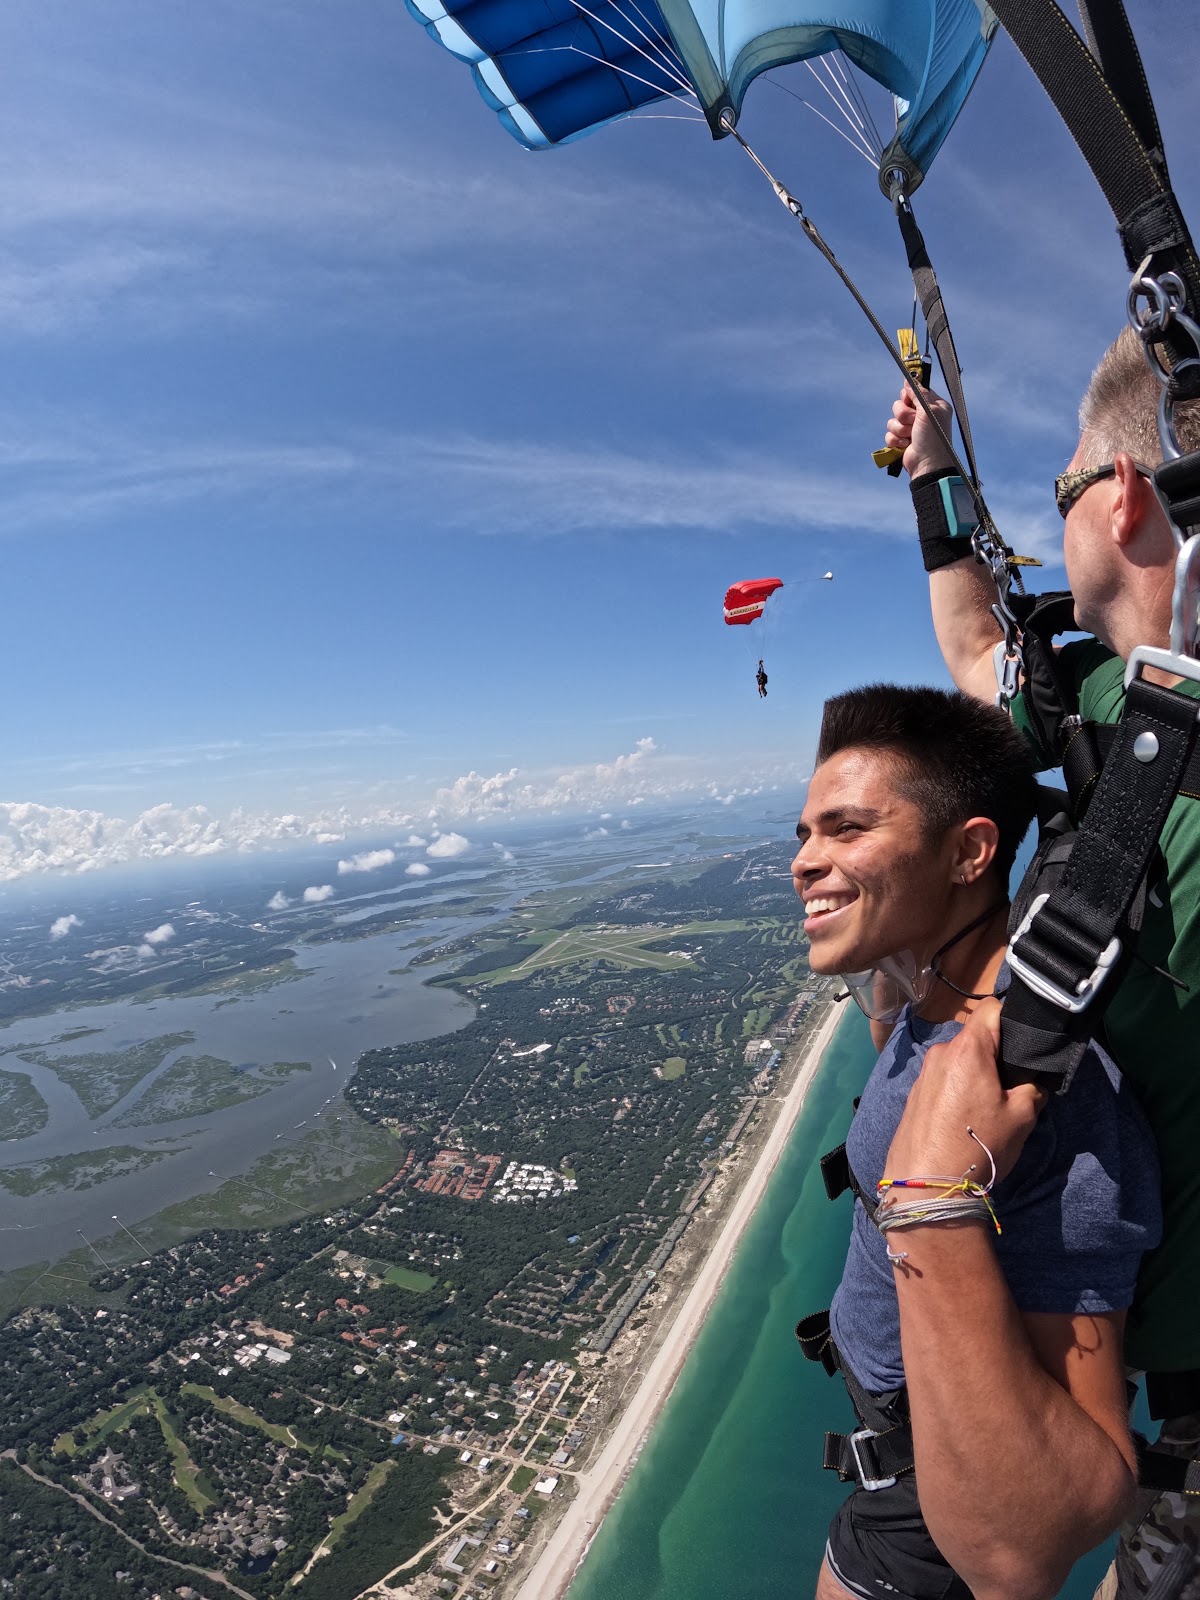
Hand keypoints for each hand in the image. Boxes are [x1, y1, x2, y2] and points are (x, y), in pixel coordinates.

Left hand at [884, 1000, 1045, 1188]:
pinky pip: (944, 1079)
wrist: (928, 1185)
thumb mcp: (1022, 1117)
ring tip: (989, 1106)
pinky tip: (966, 1117)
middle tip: (1013, 1084)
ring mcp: (923, 1072)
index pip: (992, 1008)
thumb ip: (1033, 1088)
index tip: (1025, 1041)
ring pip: (959, 1060)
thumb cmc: (978, 1145)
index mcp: (968, 1049)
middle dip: (996, 1054)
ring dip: (976, 1074)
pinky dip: (958, 1089)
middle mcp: (941, 1052)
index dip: (1013, 1018)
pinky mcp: (915, 1094)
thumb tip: (1033, 1080)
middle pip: (976, 1037)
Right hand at [885, 382, 955, 479]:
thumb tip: (908, 378)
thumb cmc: (934, 438)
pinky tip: (905, 445)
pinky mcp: (902, 440)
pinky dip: (895, 440)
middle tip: (913, 422)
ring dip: (900, 429)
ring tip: (910, 437)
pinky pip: (890, 433)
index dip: (909, 396)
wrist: (928, 465)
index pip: (915, 391)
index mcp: (934, 406)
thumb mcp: (929, 411)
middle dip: (904, 415)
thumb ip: (918, 393)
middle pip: (900, 404)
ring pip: (893, 419)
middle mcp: (923, 415)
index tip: (911, 402)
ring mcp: (912, 429)